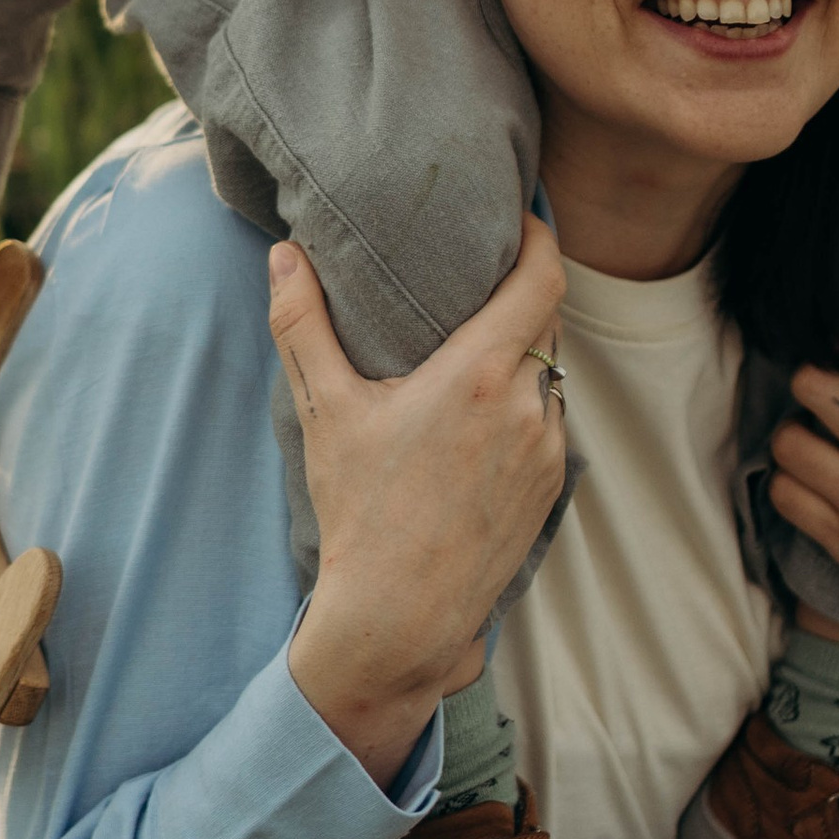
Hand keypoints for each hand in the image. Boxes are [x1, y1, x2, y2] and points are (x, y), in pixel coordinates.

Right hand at [272, 221, 569, 787]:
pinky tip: (484, 409)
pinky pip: (550, 417)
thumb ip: (303, 325)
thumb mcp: (326, 412)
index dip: (540, 237)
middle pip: (548, 317)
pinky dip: (526, 399)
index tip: (516, 219)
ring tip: (479, 340)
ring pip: (551, 369)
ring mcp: (547, 448)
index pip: (545, 277)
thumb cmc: (361, 513)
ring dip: (524, 349)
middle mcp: (528, 405)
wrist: (402, 619)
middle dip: (522, 290)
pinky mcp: (552, 486)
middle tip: (483, 272)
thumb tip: (286, 255)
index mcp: (480, 375)